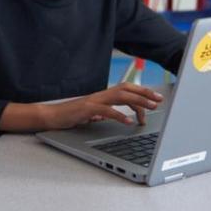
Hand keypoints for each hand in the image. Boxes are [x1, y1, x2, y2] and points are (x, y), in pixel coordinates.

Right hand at [43, 83, 164, 129]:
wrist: (52, 116)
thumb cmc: (70, 116)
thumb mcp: (91, 115)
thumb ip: (102, 114)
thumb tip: (111, 117)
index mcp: (103, 96)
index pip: (126, 90)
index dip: (142, 93)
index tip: (155, 99)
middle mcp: (101, 95)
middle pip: (127, 89)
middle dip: (145, 93)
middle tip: (159, 100)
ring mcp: (94, 101)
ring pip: (121, 96)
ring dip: (137, 101)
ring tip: (150, 108)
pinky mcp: (87, 109)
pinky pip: (107, 110)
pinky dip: (120, 115)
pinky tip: (129, 122)